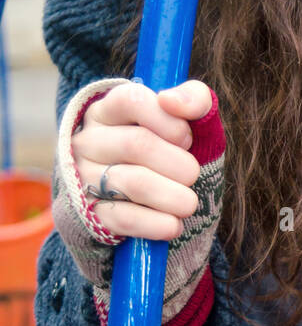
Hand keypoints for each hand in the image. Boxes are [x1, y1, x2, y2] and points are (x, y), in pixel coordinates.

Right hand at [70, 79, 212, 241]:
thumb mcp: (186, 120)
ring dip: (172, 196)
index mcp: (109, 109)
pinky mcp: (89, 212)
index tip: (186, 138)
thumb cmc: (168, 148)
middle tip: (193, 174)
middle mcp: (89, 140)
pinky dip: (155, 224)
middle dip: (178, 163)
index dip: (167, 119)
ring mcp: (84, 177)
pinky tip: (174, 225)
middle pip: (136, 144)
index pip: (131, 100)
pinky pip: (123, 218)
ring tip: (189, 203)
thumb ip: (194, 99)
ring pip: (132, 182)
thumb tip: (172, 99)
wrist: (143, 197)